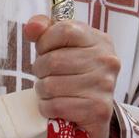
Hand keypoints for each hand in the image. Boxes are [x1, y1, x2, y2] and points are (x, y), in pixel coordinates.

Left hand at [24, 15, 120, 137]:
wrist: (95, 109)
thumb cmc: (75, 70)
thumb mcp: (63, 43)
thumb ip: (45, 28)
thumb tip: (32, 27)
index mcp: (99, 40)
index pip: (64, 30)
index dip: (45, 41)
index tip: (44, 51)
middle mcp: (106, 61)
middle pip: (54, 60)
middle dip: (39, 69)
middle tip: (43, 74)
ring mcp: (104, 86)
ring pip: (52, 85)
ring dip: (41, 89)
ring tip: (48, 89)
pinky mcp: (98, 110)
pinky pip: (56, 106)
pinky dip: (47, 107)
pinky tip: (52, 104)